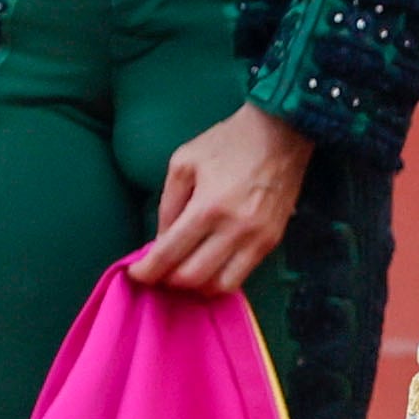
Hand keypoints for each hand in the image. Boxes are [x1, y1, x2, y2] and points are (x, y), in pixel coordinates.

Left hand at [137, 105, 312, 296]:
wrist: (282, 133)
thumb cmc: (228, 142)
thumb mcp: (183, 163)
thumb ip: (168, 204)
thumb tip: (162, 239)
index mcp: (207, 207)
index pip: (169, 255)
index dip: (147, 271)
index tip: (136, 274)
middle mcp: (234, 230)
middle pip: (193, 277)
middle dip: (169, 280)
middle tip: (159, 272)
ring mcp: (257, 239)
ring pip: (221, 286)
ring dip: (197, 286)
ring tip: (185, 272)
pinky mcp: (273, 241)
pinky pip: (243, 275)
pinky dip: (221, 278)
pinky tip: (210, 266)